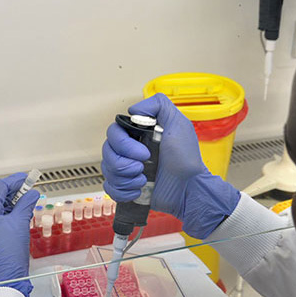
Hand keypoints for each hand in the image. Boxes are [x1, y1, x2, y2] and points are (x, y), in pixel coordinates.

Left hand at [0, 173, 38, 296]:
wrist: (2, 283)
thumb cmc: (6, 258)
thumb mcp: (19, 224)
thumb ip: (25, 204)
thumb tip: (31, 194)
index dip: (14, 182)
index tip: (26, 178)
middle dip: (11, 195)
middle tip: (28, 191)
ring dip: (7, 207)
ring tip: (25, 205)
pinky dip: (1, 219)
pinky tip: (15, 218)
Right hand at [101, 93, 239, 238]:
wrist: (189, 188)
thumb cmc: (186, 159)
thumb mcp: (178, 124)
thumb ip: (159, 105)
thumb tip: (133, 109)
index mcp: (137, 134)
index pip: (113, 132)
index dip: (124, 144)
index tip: (144, 153)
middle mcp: (128, 149)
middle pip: (106, 152)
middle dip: (123, 164)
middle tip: (143, 166)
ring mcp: (126, 168)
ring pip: (107, 170)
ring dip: (126, 178)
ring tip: (144, 179)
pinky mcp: (125, 186)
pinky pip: (110, 188)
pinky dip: (124, 191)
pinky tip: (139, 189)